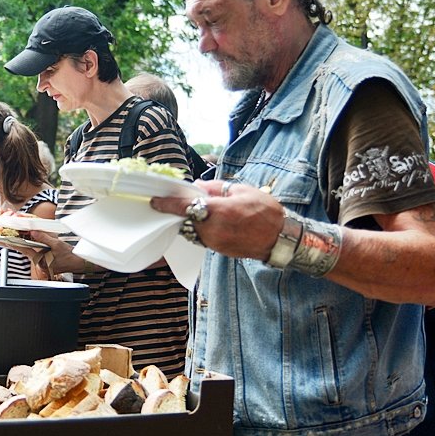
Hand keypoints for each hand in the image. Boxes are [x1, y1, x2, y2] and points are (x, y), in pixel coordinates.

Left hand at [4, 231, 83, 274]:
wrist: (77, 263)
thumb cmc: (69, 255)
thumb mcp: (56, 244)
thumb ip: (44, 237)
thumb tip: (33, 231)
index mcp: (39, 258)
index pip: (21, 248)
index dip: (9, 243)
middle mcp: (37, 261)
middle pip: (21, 249)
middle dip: (10, 242)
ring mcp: (40, 261)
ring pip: (27, 249)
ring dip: (18, 242)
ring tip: (7, 236)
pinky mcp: (43, 260)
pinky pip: (33, 250)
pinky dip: (28, 244)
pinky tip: (24, 238)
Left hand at [150, 179, 284, 260]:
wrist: (279, 238)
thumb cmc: (265, 212)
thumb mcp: (241, 191)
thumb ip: (215, 188)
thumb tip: (197, 186)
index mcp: (218, 210)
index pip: (184, 207)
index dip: (167, 204)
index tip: (155, 201)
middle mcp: (212, 229)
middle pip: (186, 219)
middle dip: (181, 211)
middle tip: (179, 201)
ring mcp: (214, 242)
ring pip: (192, 229)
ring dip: (191, 220)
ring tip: (200, 209)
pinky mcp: (218, 250)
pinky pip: (202, 237)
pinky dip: (201, 228)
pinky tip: (209, 220)